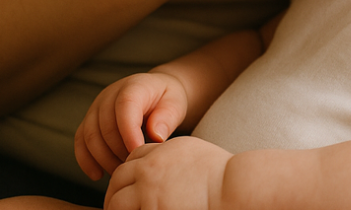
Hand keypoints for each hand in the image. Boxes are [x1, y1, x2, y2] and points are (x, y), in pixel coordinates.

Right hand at [75, 71, 188, 179]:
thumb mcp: (175, 105)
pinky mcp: (89, 120)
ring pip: (90, 136)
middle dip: (118, 151)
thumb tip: (156, 136)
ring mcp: (96, 107)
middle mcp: (110, 94)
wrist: (157, 93)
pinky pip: (80, 141)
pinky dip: (86, 160)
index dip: (129, 132)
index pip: (125, 107)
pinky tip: (98, 175)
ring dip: (104, 159)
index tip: (138, 152)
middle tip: (133, 165)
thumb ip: (167, 118)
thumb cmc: (167, 100)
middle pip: (105, 125)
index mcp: (134, 86)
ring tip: (122, 170)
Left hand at [105, 138, 230, 209]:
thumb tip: (158, 168)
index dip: (130, 171)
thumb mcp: (192, 153)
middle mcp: (151, 168)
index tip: (133, 185)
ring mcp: (148, 191)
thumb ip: (171, 156)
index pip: (133, 157)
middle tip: (117, 205)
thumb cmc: (219, 174)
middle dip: (115, 191)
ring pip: (115, 201)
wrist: (231, 186)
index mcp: (162, 150)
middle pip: (119, 177)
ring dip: (116, 208)